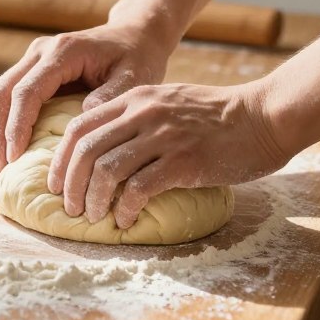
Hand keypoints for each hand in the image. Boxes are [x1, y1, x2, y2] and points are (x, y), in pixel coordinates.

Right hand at [0, 20, 173, 175]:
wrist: (132, 35)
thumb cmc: (136, 57)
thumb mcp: (134, 76)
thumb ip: (111, 95)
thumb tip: (81, 118)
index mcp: (63, 52)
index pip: (26, 91)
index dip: (16, 126)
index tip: (13, 158)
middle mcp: (40, 52)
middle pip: (0, 92)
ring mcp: (32, 60)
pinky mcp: (30, 71)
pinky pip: (3, 97)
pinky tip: (1, 151)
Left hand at [47, 82, 289, 228]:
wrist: (263, 116)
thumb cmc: (217, 116)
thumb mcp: (167, 103)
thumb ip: (136, 118)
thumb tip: (105, 152)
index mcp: (134, 98)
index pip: (79, 126)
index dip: (60, 159)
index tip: (56, 184)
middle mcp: (143, 113)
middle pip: (85, 150)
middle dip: (69, 183)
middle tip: (70, 208)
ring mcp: (162, 136)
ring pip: (107, 170)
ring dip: (93, 199)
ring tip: (94, 217)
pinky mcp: (183, 161)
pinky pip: (139, 188)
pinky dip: (125, 209)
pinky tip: (126, 221)